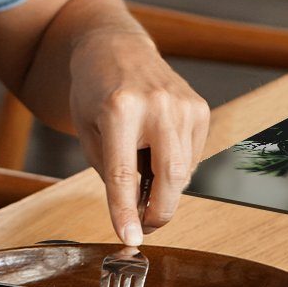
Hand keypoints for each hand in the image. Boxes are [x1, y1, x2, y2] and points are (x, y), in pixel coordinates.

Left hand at [68, 30, 210, 245]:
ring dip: (165, 189)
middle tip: (145, 225)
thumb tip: (137, 213)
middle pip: (169, 177)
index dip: (126, 212)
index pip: (124, 174)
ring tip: (142, 176)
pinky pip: (192, 156)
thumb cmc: (95, 90)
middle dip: (159, 212)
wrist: (116, 47)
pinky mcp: (200, 107)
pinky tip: (157, 152)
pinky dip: (175, 167)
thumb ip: (110, 173)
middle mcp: (157, 105)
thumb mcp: (88, 132)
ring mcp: (184, 104)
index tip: (130, 238)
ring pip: (184, 172)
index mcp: (120, 109)